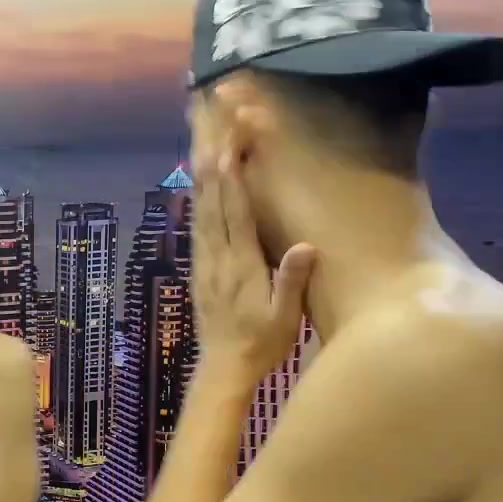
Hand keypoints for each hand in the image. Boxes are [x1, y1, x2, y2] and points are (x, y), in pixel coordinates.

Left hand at [193, 151, 317, 380]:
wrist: (224, 368)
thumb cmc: (261, 344)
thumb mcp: (285, 318)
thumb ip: (291, 281)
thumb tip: (306, 246)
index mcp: (241, 265)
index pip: (235, 214)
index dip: (232, 180)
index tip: (229, 147)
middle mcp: (218, 258)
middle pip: (212, 204)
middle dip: (212, 166)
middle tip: (209, 132)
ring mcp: (205, 263)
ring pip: (200, 212)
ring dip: (201, 178)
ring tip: (200, 146)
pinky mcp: (200, 270)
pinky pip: (197, 228)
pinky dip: (197, 202)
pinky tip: (196, 187)